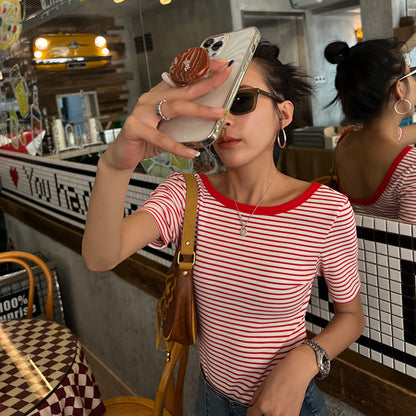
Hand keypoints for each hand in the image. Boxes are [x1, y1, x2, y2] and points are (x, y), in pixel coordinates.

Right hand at [105, 59, 231, 169]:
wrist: (122, 155)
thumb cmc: (147, 140)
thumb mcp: (169, 127)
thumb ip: (185, 120)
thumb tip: (212, 117)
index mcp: (159, 95)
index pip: (182, 78)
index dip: (201, 69)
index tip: (221, 65)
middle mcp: (150, 99)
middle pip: (183, 89)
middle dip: (207, 82)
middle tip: (226, 76)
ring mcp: (142, 112)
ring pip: (175, 108)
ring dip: (200, 110)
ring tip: (219, 114)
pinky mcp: (135, 128)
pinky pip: (162, 139)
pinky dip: (178, 147)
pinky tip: (192, 152)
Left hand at [247, 347, 315, 415]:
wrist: (297, 371)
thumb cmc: (280, 373)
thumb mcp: (264, 383)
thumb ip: (257, 396)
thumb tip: (252, 404)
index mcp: (263, 404)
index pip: (252, 415)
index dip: (251, 411)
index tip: (253, 409)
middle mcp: (273, 413)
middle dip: (262, 413)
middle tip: (265, 407)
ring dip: (271, 414)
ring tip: (274, 407)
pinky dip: (282, 415)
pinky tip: (283, 408)